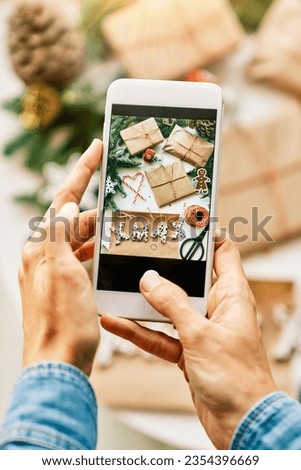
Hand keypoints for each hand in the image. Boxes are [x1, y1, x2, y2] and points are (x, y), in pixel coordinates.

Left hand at [19, 139, 101, 375]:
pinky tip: (109, 257)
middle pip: (74, 221)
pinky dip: (96, 255)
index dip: (81, 172)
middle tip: (124, 207)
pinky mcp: (65, 288)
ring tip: (121, 231)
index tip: (95, 149)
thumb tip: (67, 206)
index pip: (63, 201)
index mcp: (41, 248)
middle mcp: (44, 257)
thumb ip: (62, 235)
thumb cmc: (61, 324)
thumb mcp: (64, 273)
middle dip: (98, 212)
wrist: (59, 364)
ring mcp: (54, 273)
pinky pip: (82, 261)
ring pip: (80, 241)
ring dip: (99, 235)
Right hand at [101, 234, 276, 447]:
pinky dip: (140, 331)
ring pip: (169, 309)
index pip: (224, 253)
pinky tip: (116, 323)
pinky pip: (160, 335)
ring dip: (145, 302)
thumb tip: (151, 280)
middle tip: (140, 251)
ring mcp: (201, 331)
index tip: (182, 222)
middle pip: (189, 279)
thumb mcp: (200, 335)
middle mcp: (217, 309)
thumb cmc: (237, 380)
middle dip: (164, 268)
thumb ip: (173, 305)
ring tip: (118, 287)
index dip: (206, 235)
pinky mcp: (189, 352)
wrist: (241, 425)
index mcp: (232, 296)